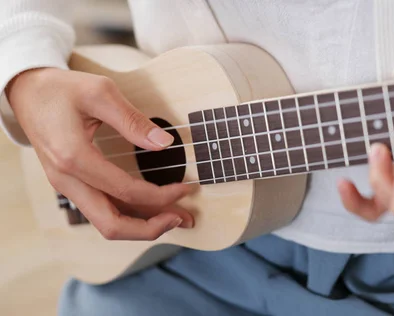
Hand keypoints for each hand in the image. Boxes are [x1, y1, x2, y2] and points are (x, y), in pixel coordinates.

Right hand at [7, 68, 193, 239]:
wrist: (26, 91)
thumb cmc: (61, 89)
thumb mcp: (100, 92)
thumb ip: (133, 120)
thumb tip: (165, 144)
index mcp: (74, 158)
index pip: (126, 192)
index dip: (162, 196)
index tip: (187, 188)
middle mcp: (66, 180)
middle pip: (112, 225)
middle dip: (152, 227)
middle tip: (184, 219)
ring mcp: (66, 186)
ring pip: (106, 224)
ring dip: (141, 226)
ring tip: (174, 218)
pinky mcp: (71, 185)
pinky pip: (102, 211)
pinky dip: (129, 215)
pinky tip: (151, 209)